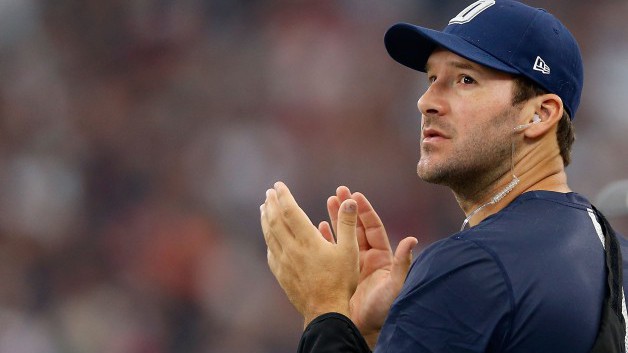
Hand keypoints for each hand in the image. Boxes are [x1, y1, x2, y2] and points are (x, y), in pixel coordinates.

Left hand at [261, 182, 359, 327]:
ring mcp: (284, 263)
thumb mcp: (350, 250)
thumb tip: (349, 201)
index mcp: (307, 240)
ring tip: (264, 209)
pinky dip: (268, 240)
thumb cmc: (340, 281)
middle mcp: (291, 249)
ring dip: (266, 220)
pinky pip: (270, 253)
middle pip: (275, 221)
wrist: (325, 311)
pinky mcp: (281, 275)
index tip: (278, 185)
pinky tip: (269, 238)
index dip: (284, 196)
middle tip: (269, 193)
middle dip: (272, 204)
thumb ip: (348, 224)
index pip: (290, 211)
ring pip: (270, 236)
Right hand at [319, 187, 417, 347]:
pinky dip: (325, 238)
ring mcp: (352, 264)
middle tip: (338, 191)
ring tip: (328, 201)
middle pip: (356, 227)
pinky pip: (331, 251)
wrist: (364, 329)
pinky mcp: (339, 272)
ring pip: (343, 235)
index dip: (365, 211)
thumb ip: (402, 264)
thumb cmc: (384, 310)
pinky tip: (317, 226)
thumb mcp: (395, 286)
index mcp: (381, 257)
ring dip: (336, 218)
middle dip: (348, 208)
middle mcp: (366, 257)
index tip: (356, 195)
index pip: (372, 228)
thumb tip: (412, 240)